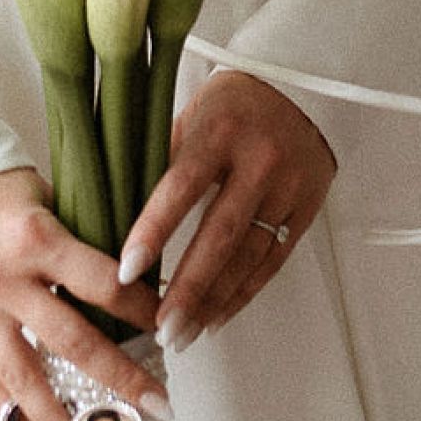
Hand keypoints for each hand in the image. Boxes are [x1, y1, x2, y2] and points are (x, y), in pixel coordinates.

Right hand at [0, 166, 164, 420]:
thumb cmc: (1, 189)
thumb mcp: (49, 195)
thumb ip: (84, 236)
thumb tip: (137, 272)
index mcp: (35, 239)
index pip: (100, 282)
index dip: (140, 308)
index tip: (172, 328)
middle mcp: (7, 280)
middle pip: (71, 340)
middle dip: (119, 378)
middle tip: (159, 409)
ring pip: (24, 377)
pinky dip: (15, 414)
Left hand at [119, 72, 335, 350]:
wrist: (302, 87)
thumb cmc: (234, 101)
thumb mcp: (193, 114)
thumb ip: (163, 160)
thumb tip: (116, 210)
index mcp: (220, 132)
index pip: (181, 188)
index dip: (153, 231)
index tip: (126, 270)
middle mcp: (258, 162)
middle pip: (219, 235)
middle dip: (187, 289)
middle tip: (159, 327)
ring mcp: (287, 188)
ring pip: (248, 257)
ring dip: (213, 302)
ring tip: (183, 333)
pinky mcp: (304, 209)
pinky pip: (272, 261)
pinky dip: (243, 293)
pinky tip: (217, 316)